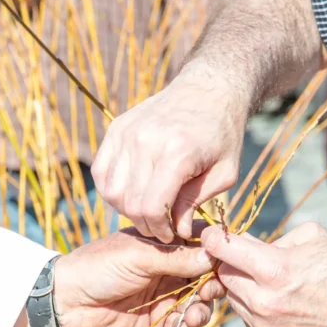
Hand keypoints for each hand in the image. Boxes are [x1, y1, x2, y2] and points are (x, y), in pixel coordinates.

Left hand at [49, 225, 225, 326]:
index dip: (218, 256)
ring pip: (199, 306)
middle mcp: (171, 271)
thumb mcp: (139, 255)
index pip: (203, 248)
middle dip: (213, 287)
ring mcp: (166, 298)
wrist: (67, 300)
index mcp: (167, 246)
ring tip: (192, 317)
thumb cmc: (98, 266)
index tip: (228, 263)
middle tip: (208, 293)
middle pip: (208, 279)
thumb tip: (214, 255)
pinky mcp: (158, 324)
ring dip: (201, 311)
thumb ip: (177, 258)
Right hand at [93, 65, 250, 243]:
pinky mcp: (116, 129)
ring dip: (127, 209)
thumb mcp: (224, 174)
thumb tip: (176, 231)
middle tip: (162, 228)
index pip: (152, 208)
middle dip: (146, 225)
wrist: (208, 89)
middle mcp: (146, 141)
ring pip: (112, 191)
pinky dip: (112, 190)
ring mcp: (127, 133)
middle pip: (131, 203)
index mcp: (177, 152)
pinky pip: (102, 172)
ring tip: (148, 210)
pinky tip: (132, 193)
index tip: (171, 236)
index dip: (160, 231)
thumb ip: (195, 203)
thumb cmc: (222, 135)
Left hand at [201, 222, 326, 326]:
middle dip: (230, 264)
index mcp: (273, 269)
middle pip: (223, 276)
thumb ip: (269, 239)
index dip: (214, 239)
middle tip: (248, 259)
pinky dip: (255, 310)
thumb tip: (241, 243)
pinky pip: (247, 320)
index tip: (213, 235)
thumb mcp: (309, 236)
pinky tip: (280, 304)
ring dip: (243, 288)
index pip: (222, 250)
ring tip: (272, 283)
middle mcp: (264, 302)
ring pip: (233, 300)